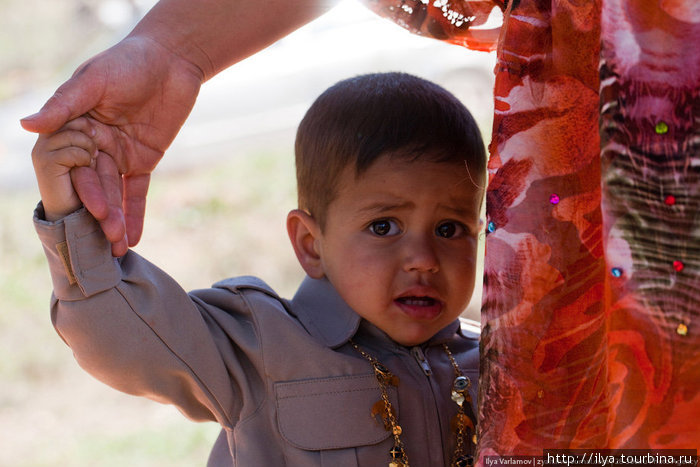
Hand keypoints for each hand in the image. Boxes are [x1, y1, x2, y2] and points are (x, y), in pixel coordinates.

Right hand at [21, 35, 202, 250]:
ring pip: (115, 192)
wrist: (172, 59)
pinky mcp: (143, 160)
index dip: (80, 187)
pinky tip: (135, 236)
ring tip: (120, 248)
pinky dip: (137, 212)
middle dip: (101, 211)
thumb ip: (64, 104)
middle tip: (108, 238)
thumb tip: (26, 125)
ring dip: (118, 219)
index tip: (85, 211)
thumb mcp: (95, 80)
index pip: (70, 164)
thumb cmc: (129, 61)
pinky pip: (138, 190)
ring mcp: (117, 154)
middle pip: (94, 184)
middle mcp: (92, 144)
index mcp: (74, 127)